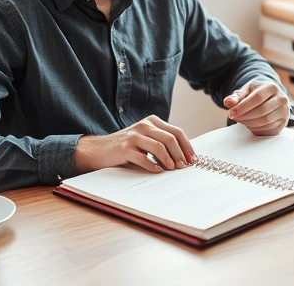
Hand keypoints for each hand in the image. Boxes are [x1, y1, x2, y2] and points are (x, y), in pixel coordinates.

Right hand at [74, 115, 195, 173]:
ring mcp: (134, 136)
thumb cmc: (127, 147)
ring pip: (159, 146)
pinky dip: (152, 166)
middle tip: (184, 166)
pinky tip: (157, 171)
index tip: (193, 160)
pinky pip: (143, 157)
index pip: (177, 132)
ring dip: (169, 160)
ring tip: (172, 169)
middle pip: (170, 138)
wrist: (99, 150)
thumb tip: (185, 158)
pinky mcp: (125, 148)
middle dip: (180, 154)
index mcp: (152, 122)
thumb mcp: (146, 139)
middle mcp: (144, 125)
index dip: (187, 146)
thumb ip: (162, 143)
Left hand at [223, 81, 289, 135]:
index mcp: (272, 87)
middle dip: (245, 116)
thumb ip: (236, 97)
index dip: (243, 107)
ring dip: (249, 123)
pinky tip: (249, 124)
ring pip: (265, 121)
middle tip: (235, 118)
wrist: (272, 99)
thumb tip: (227, 102)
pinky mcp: (283, 123)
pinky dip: (256, 129)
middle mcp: (281, 99)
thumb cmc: (257, 95)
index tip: (231, 113)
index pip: (257, 98)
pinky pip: (268, 129)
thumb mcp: (247, 92)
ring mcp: (284, 112)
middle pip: (261, 111)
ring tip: (241, 120)